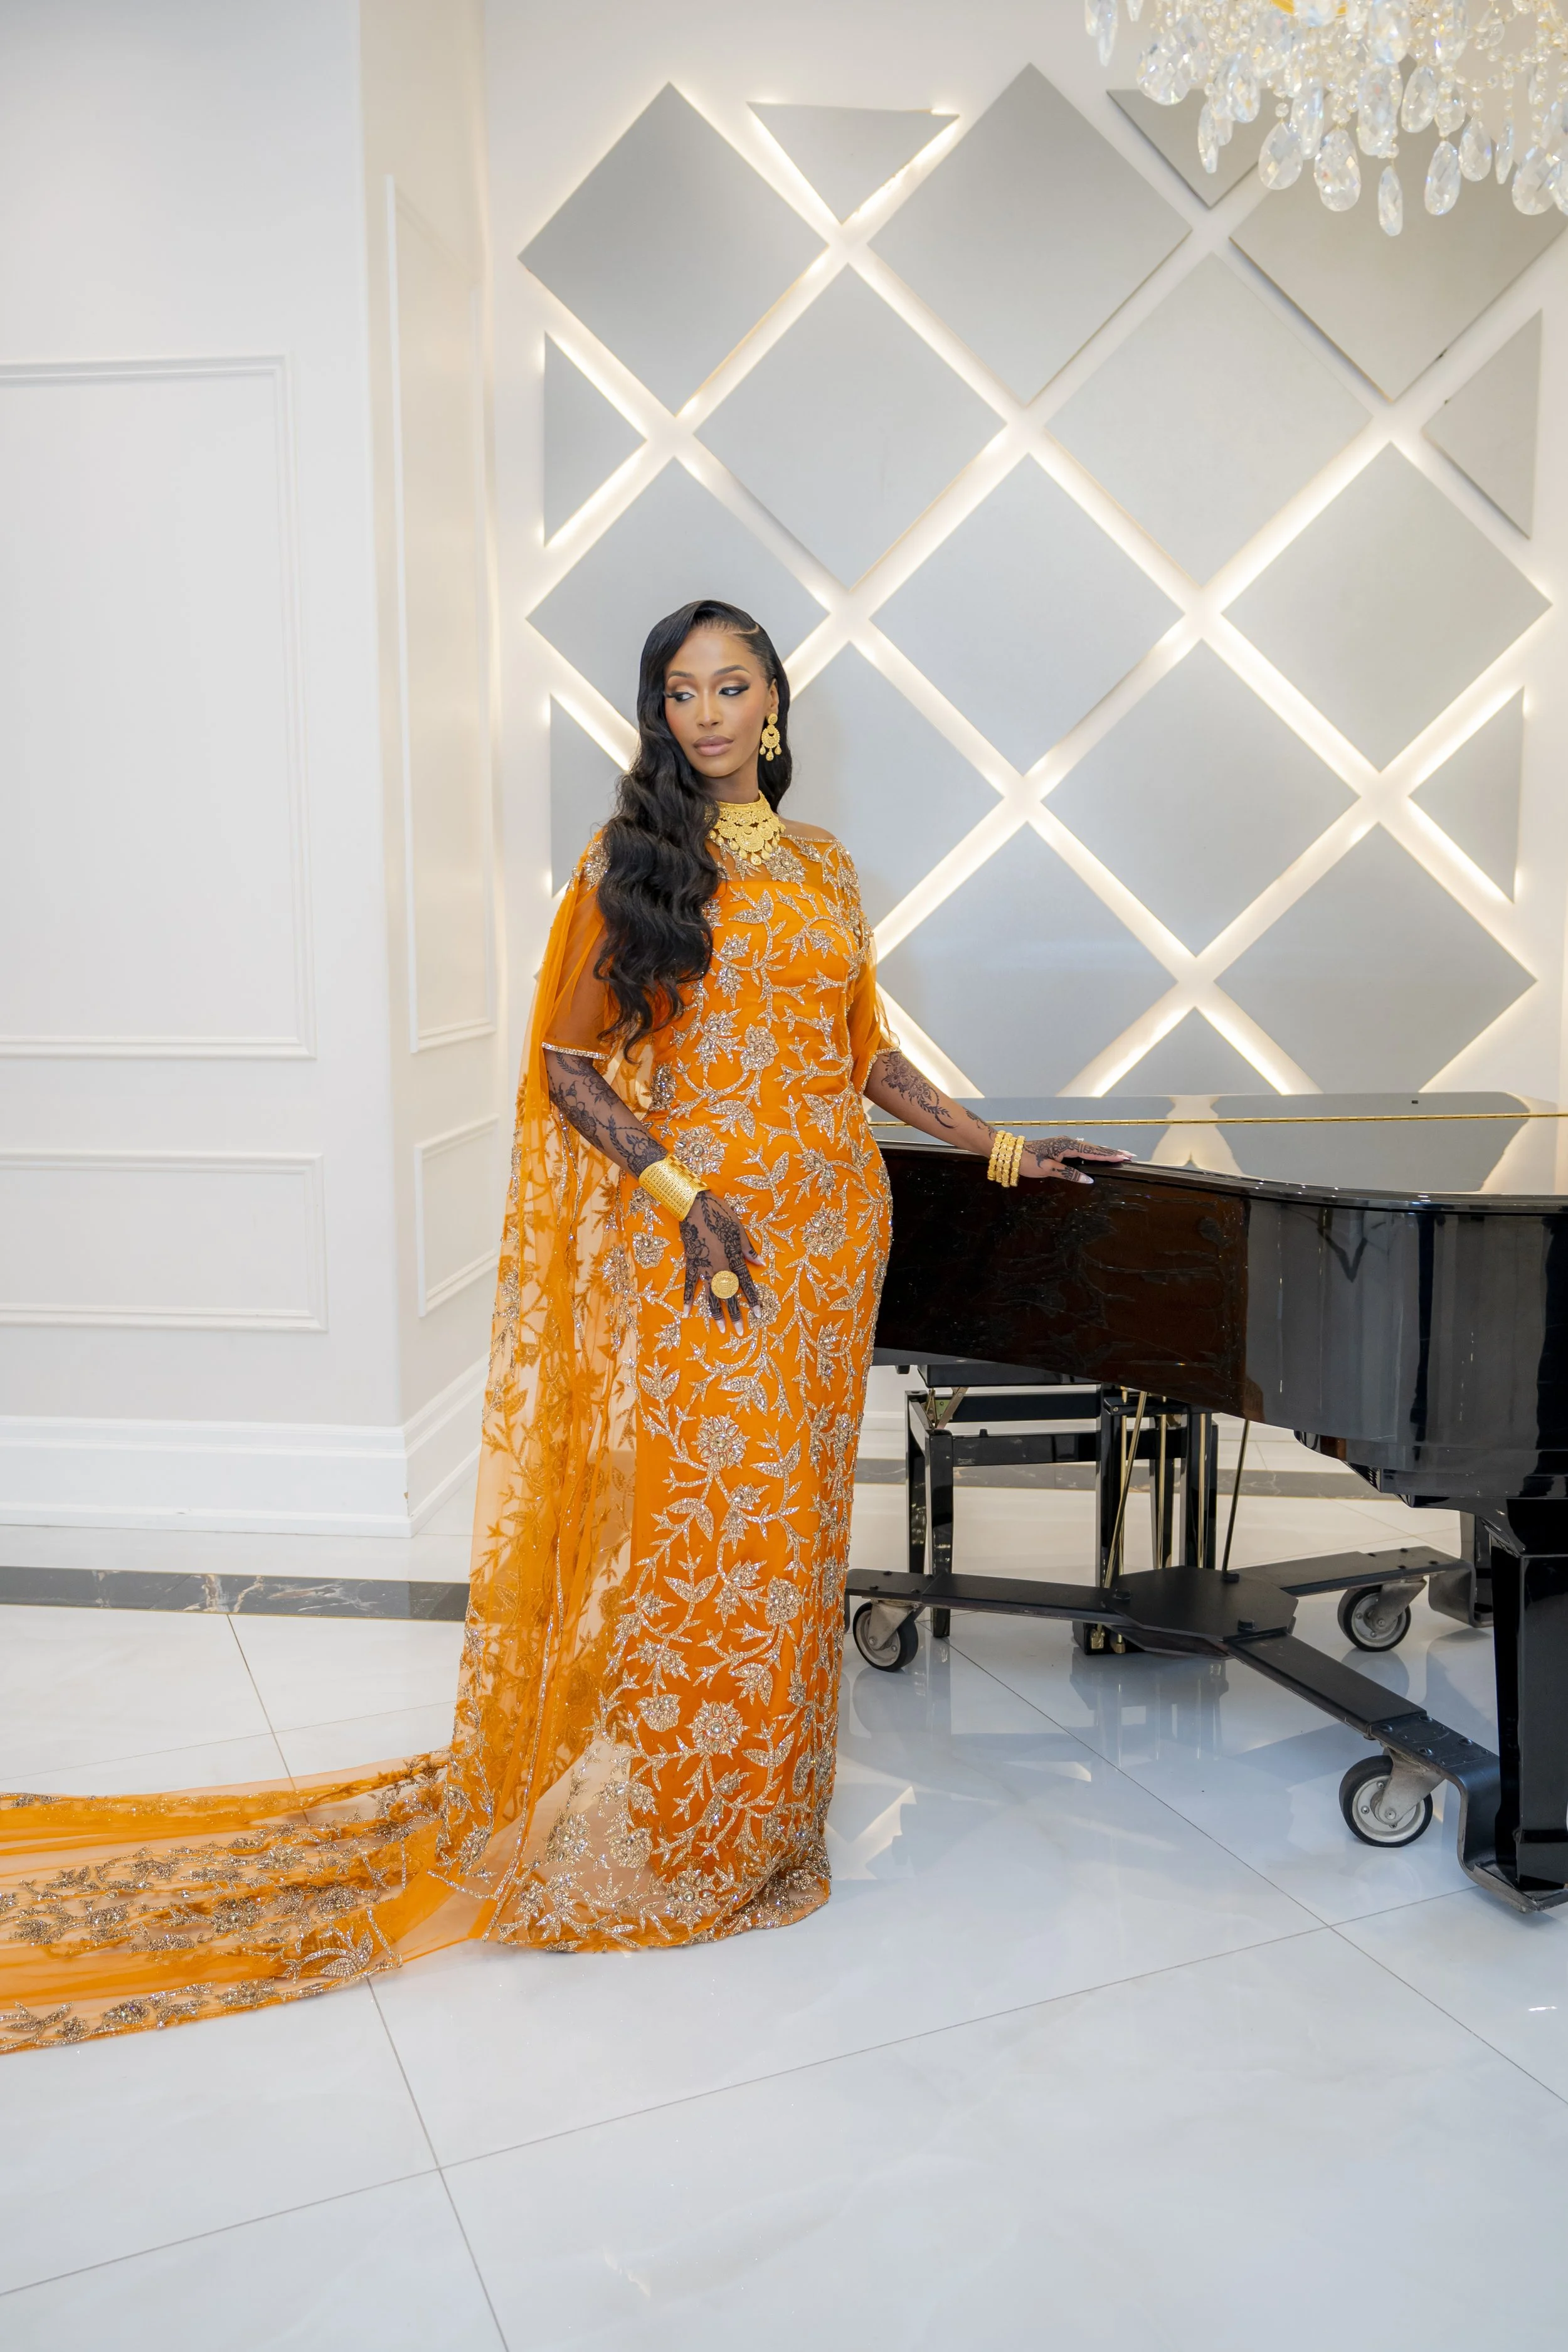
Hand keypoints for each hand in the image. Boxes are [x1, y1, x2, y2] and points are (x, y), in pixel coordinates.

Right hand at [681, 1190, 763, 1328]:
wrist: (695, 1206)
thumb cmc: (720, 1214)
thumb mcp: (739, 1230)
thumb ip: (748, 1250)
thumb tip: (761, 1264)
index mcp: (733, 1258)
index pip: (745, 1283)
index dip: (752, 1299)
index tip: (757, 1314)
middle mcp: (720, 1266)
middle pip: (729, 1295)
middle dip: (735, 1314)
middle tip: (740, 1332)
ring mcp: (704, 1267)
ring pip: (711, 1295)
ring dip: (716, 1313)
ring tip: (720, 1329)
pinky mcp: (690, 1264)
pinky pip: (689, 1285)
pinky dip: (688, 1299)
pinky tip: (687, 1313)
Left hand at [1017, 1135, 1133, 1187]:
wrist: (1011, 1153)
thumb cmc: (1028, 1161)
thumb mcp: (1048, 1170)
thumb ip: (1069, 1174)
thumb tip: (1089, 1179)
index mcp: (1067, 1146)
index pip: (1093, 1152)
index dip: (1109, 1155)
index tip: (1124, 1156)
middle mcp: (1068, 1142)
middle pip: (1094, 1148)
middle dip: (1112, 1152)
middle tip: (1129, 1155)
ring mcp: (1065, 1144)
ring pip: (1089, 1148)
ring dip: (1104, 1151)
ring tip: (1119, 1155)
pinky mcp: (1061, 1147)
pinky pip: (1081, 1150)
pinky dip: (1093, 1152)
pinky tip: (1097, 1153)